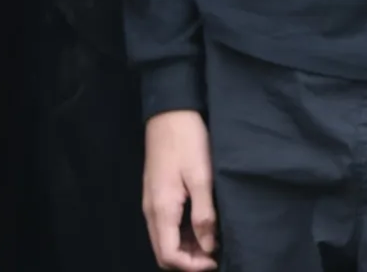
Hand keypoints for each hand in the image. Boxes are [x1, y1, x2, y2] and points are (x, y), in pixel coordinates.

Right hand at [143, 111, 216, 270]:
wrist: (170, 111)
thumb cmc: (187, 140)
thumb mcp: (201, 177)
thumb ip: (204, 215)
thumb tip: (208, 247)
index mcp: (161, 209)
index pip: (169, 256)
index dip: (192, 266)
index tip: (215, 261)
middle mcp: (151, 210)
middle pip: (164, 252)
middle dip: (188, 261)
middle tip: (215, 255)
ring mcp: (151, 201)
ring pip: (164, 239)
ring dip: (186, 247)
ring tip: (212, 241)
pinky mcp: (156, 193)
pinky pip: (165, 225)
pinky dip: (181, 233)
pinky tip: (201, 224)